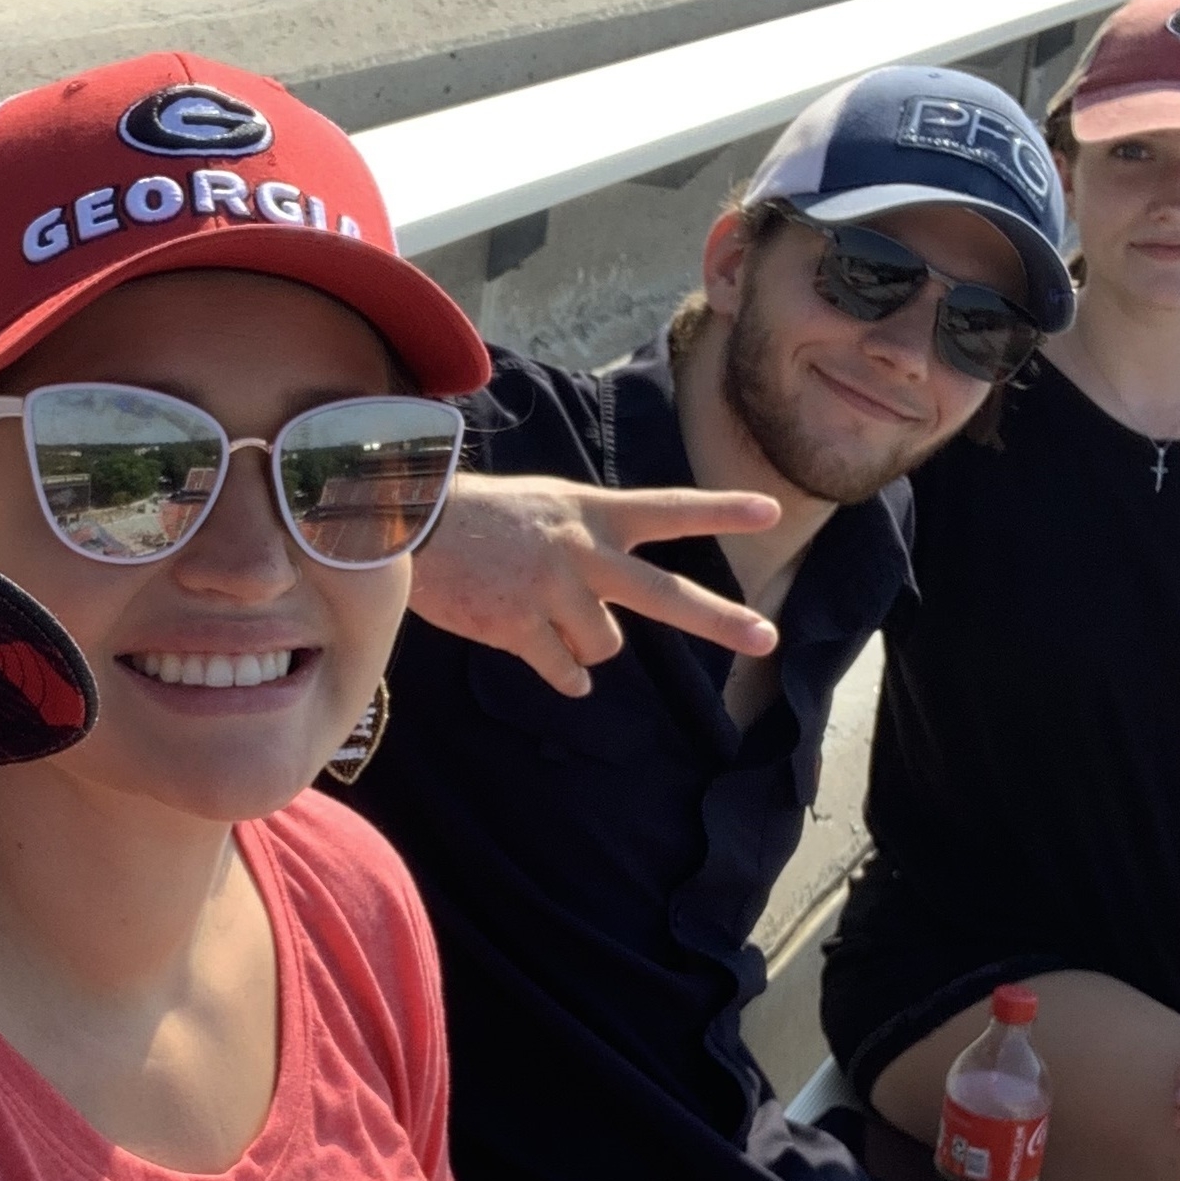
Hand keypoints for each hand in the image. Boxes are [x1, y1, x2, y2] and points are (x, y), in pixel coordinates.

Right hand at [410, 473, 781, 696]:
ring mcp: (553, 592)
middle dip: (720, 619)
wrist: (409, 526)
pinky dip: (565, 675)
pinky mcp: (518, 627)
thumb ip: (588, 542)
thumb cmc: (479, 517)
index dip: (720, 511)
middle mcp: (582, 552)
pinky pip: (564, 670)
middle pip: (665, 594)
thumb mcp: (547, 505)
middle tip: (767, 638)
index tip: (770, 511)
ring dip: (583, 644)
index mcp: (592, 513)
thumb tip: (608, 617)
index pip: (668, 510)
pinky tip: (557, 669)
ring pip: (604, 647)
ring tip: (543, 614)